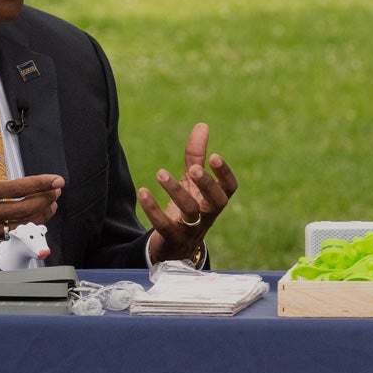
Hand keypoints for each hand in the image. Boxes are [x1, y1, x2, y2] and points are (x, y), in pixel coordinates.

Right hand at [0, 132, 64, 253]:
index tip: (56, 180)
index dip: (40, 184)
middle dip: (46, 199)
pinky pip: (8, 239)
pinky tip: (32, 225)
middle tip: (57, 192)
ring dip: (40, 216)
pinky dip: (24, 232)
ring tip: (51, 207)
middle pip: (25, 209)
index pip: (16, 188)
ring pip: (20, 226)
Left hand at [142, 122, 238, 265]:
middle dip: (206, 184)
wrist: (177, 247)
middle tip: (193, 169)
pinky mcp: (172, 238)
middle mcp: (208, 214)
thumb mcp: (192, 182)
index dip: (224, 174)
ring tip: (160, 173)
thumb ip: (197, 156)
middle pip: (215, 201)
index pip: (229, 188)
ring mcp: (192, 228)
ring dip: (176, 192)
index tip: (215, 156)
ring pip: (190, 212)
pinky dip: (153, 210)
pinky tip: (143, 191)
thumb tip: (202, 125)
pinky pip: (164, 225)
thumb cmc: (189, 208)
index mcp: (216, 199)